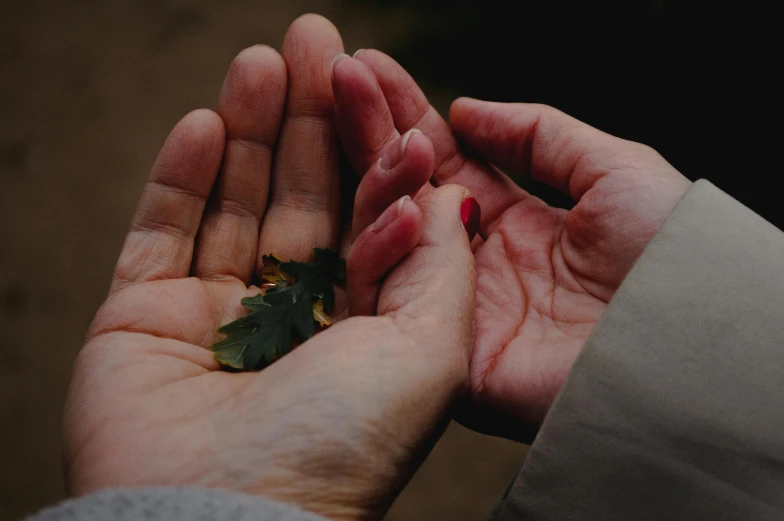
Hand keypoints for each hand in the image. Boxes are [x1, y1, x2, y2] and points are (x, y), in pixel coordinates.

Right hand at [64, 16, 475, 520]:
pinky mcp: (146, 320)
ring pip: (234, 206)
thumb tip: (451, 198)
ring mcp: (218, 318)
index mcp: (365, 327)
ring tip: (264, 60)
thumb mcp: (435, 354)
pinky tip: (202, 123)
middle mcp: (294, 321)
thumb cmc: (346, 449)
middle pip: (303, 198)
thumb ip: (446, 269)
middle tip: (314, 39)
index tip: (378, 84)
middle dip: (310, 119)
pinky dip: (179, 179)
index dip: (375, 149)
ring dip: (248, 131)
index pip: (372, 219)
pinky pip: (162, 236)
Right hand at [331, 50, 690, 435]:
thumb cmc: (668, 254)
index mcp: (513, 222)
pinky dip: (382, 245)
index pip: (443, 161)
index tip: (366, 69)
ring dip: (374, 174)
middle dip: (371, 130)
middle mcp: (474, 262)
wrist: (684, 342)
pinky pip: (396, 297)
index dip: (406, 115)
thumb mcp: (613, 170)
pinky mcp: (445, 352)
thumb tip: (466, 109)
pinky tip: (382, 190)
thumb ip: (537, 136)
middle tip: (339, 74)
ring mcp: (454, 305)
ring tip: (362, 111)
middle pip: (407, 190)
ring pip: (389, 237)